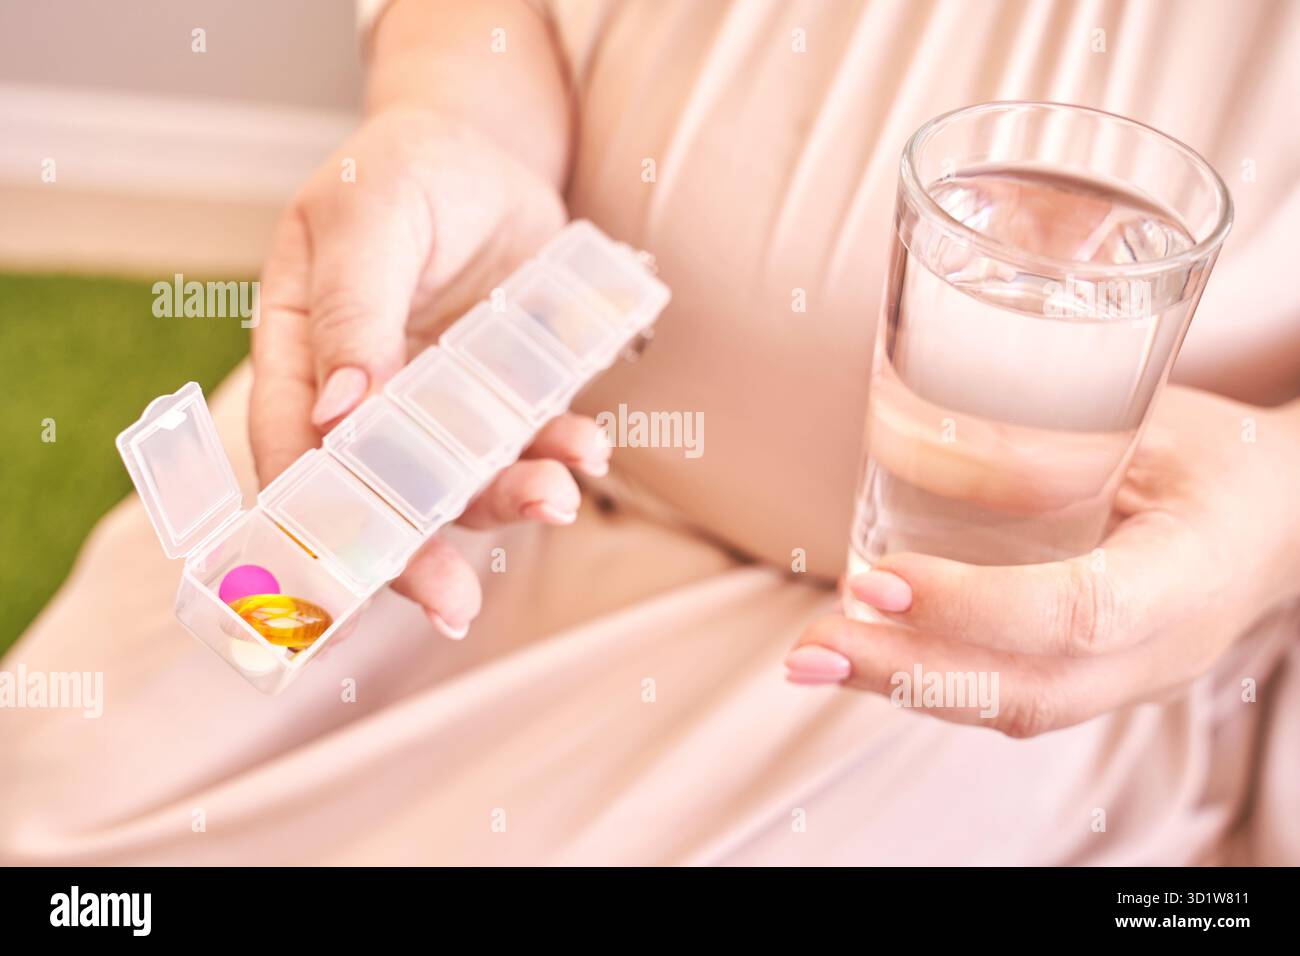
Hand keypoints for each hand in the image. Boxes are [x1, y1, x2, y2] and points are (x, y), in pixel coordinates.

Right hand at [251, 109, 605, 639]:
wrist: (485, 151)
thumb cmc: (405, 171)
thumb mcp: (369, 217)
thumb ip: (351, 309)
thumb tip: (340, 414)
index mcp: (301, 354)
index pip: (292, 453)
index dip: (315, 522)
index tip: (349, 578)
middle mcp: (367, 396)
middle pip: (380, 492)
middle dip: (416, 552)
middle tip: (451, 602)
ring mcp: (440, 402)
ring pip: (465, 476)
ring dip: (508, 500)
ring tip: (556, 500)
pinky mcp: (505, 395)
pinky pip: (531, 439)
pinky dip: (561, 452)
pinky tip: (590, 450)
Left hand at [786, 386, 1299, 736]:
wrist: (1278, 524)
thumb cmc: (1216, 460)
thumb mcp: (1154, 423)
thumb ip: (1057, 437)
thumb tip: (927, 440)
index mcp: (1188, 574)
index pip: (1077, 613)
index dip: (974, 605)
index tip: (877, 576)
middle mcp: (1159, 651)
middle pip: (1026, 691)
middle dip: (905, 672)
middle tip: (810, 645)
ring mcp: (1128, 680)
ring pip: (1007, 708)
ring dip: (899, 685)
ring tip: (811, 658)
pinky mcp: (1093, 682)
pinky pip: (1005, 697)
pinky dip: (925, 680)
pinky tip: (859, 653)